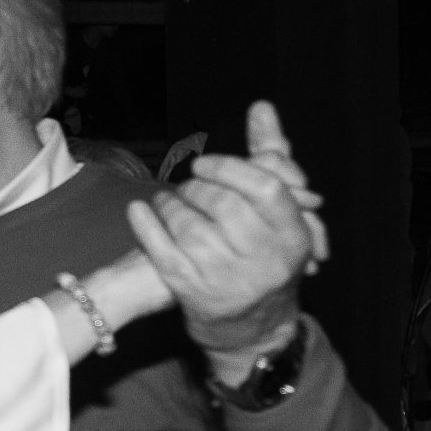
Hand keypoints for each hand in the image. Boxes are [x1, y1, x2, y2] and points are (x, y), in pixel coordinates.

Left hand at [125, 101, 320, 366]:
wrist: (251, 324)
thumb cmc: (263, 252)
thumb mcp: (276, 210)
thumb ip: (270, 154)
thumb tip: (261, 105)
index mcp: (292, 235)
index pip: (265, 188)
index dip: (231, 169)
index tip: (205, 164)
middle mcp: (265, 260)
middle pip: (224, 204)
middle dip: (198, 188)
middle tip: (188, 185)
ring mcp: (228, 279)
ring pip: (190, 226)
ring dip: (170, 205)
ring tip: (166, 201)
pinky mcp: (193, 293)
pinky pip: (162, 252)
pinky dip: (146, 227)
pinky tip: (139, 211)